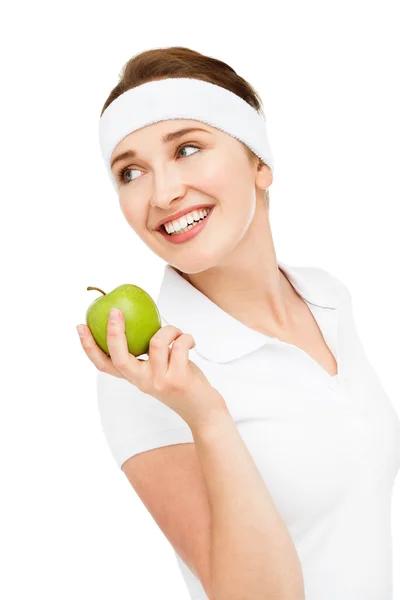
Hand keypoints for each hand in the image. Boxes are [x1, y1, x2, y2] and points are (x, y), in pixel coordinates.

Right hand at [77, 308, 227, 428]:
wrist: (203, 411)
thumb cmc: (182, 382)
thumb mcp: (160, 368)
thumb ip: (149, 353)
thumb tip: (139, 318)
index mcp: (135, 378)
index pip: (104, 364)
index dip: (89, 347)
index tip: (81, 326)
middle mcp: (143, 381)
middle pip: (119, 357)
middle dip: (113, 332)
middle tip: (115, 311)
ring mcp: (159, 381)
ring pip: (157, 342)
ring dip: (170, 329)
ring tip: (178, 332)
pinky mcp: (178, 379)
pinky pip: (179, 345)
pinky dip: (186, 337)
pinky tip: (190, 342)